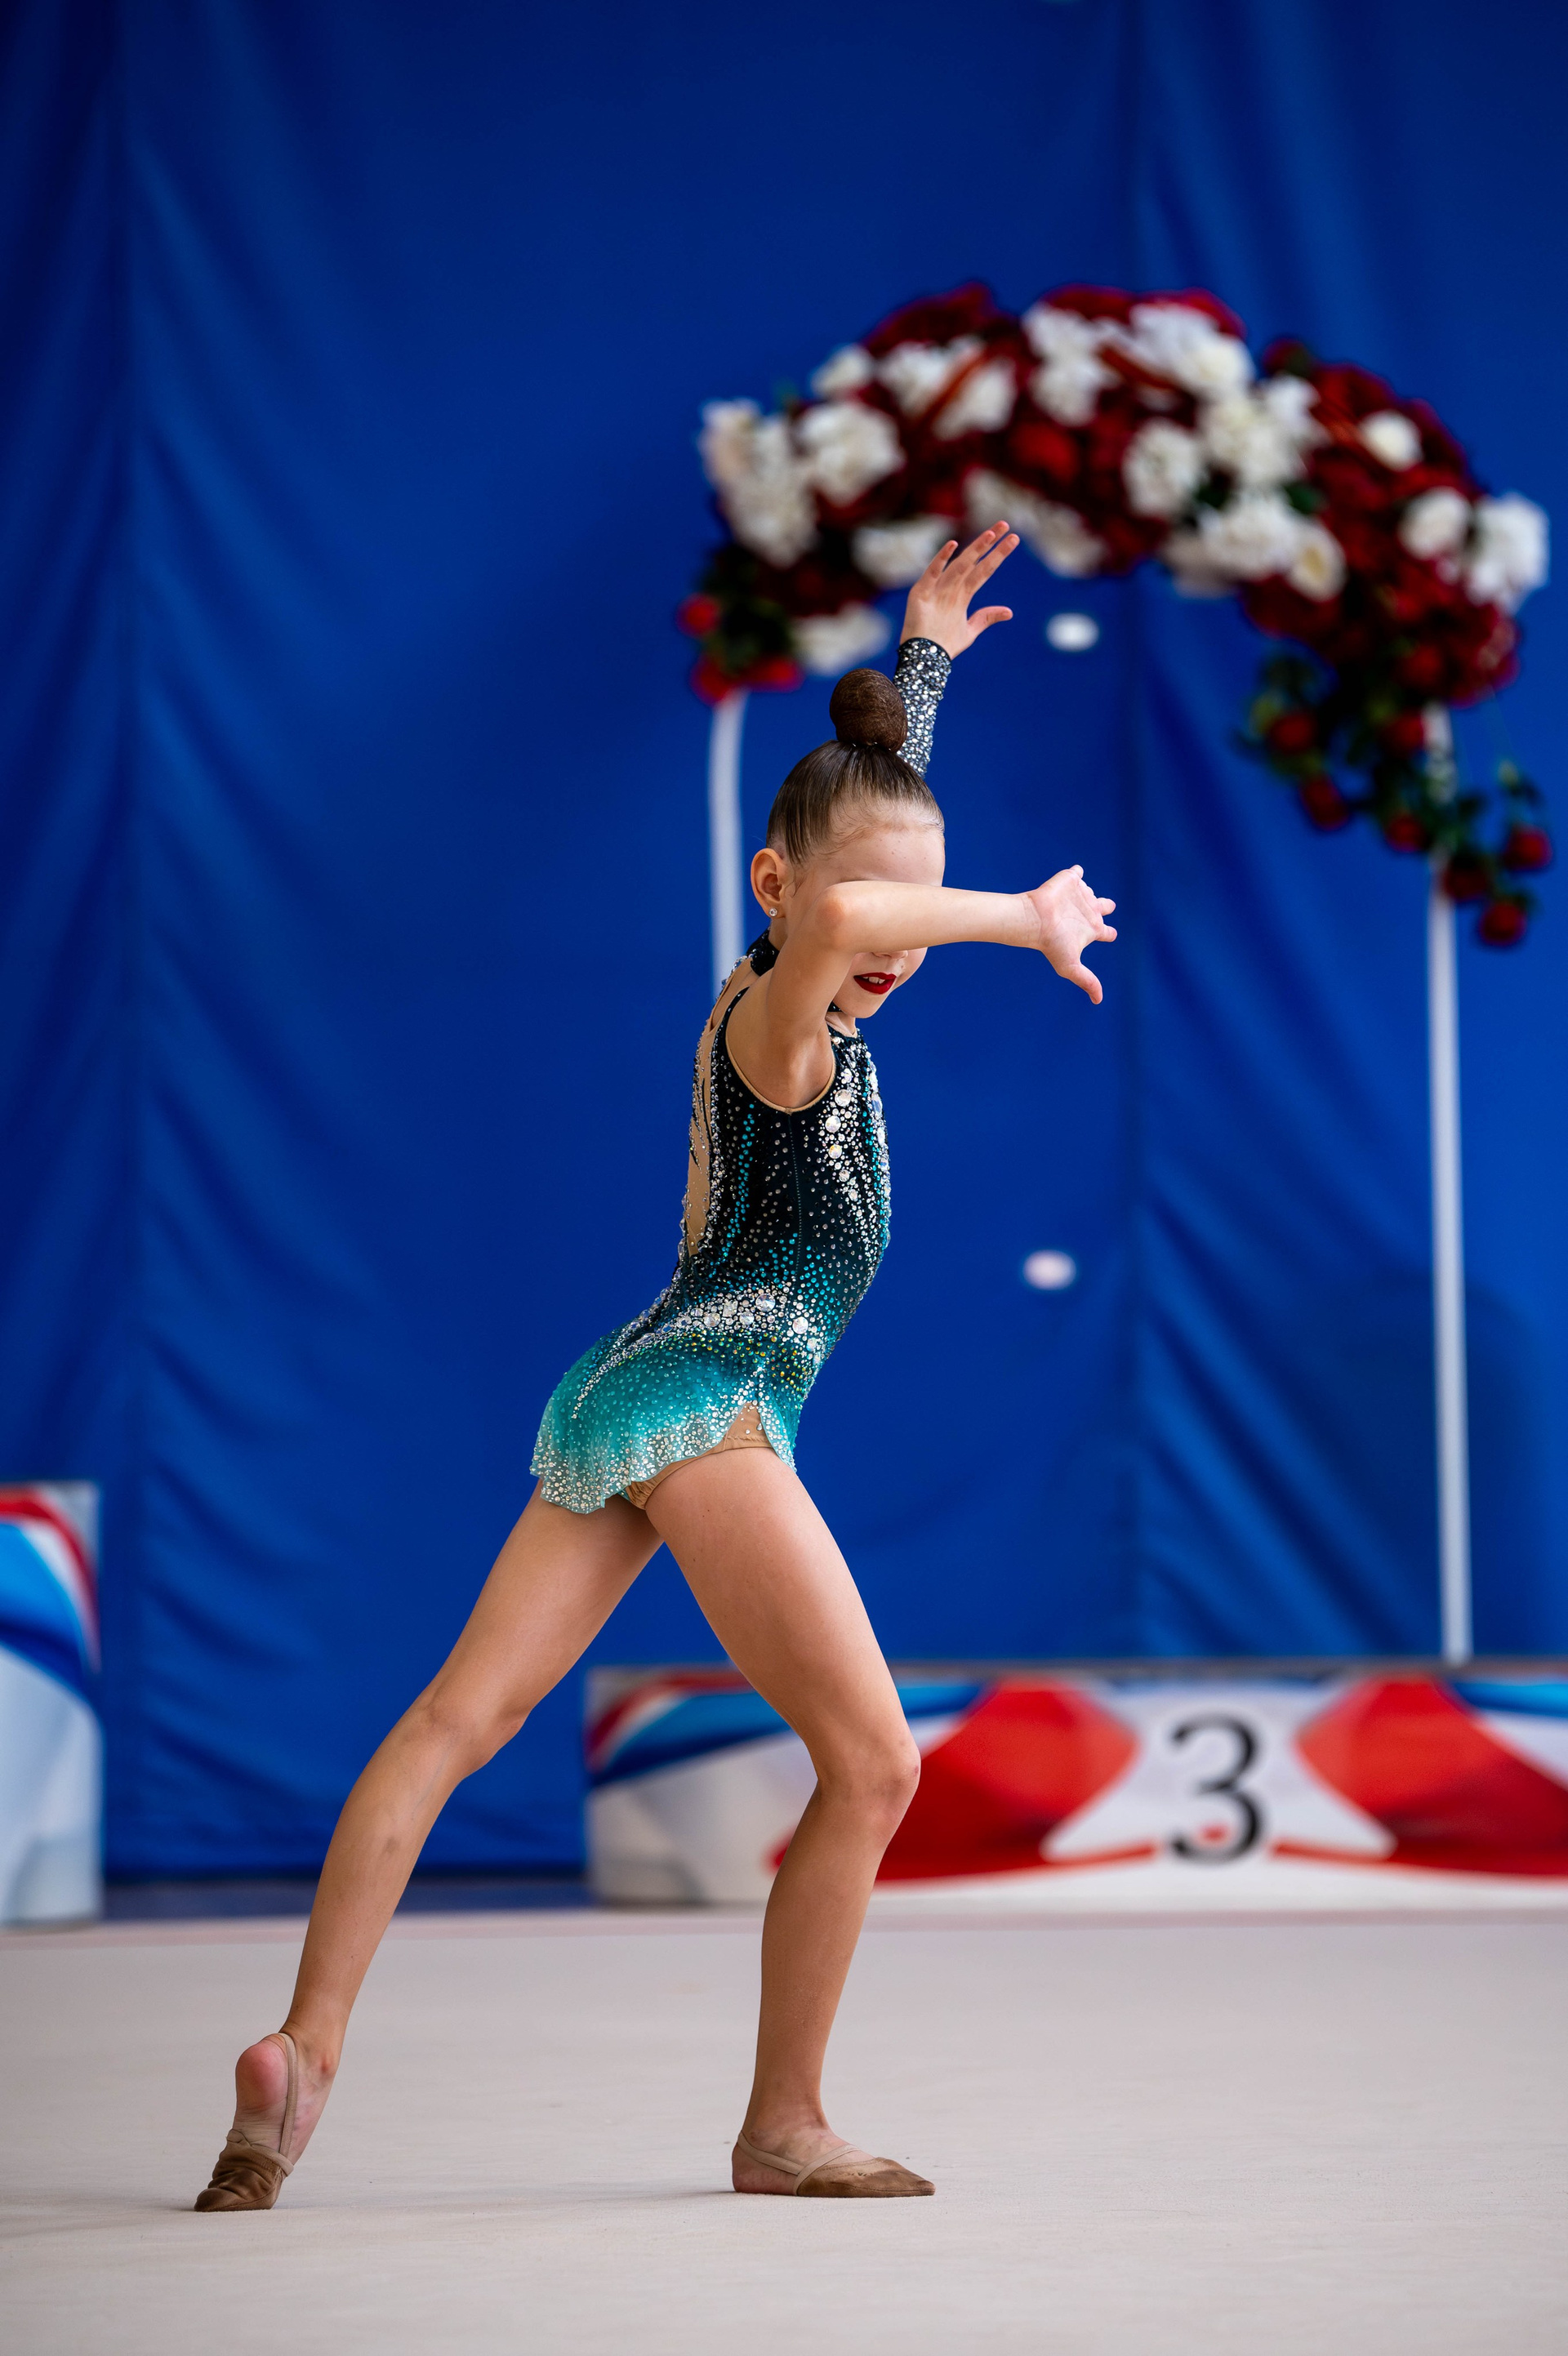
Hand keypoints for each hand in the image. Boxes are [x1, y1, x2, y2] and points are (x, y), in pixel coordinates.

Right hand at [899, 524, 1017, 658]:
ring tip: (991, 534)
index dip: (998, 554)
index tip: (1013, 539)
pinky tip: (952, 545)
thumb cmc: (944, 646)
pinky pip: (932, 573)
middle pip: (974, 561)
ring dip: (975, 549)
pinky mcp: (921, 594)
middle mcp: (952, 588)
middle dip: (989, 544)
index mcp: (963, 594)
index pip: (984, 569)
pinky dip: (941, 559)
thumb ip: (986, 618)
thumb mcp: (970, 632)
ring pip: (959, 565)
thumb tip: (1009, 612)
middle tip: (1005, 525)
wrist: (924, 661)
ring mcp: (937, 589)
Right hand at [1025, 866, 1117, 1004]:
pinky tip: (1077, 873)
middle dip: (1106, 906)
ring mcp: (1077, 896)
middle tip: (1106, 906)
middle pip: (1102, 907)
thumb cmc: (1052, 943)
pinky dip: (1077, 872)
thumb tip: (1098, 1001)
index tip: (1111, 934)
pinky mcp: (1068, 881)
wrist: (1037, 919)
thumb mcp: (1071, 966)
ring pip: (1089, 890)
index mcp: (1089, 930)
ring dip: (1088, 890)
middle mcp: (1085, 912)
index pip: (1105, 932)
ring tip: (1082, 891)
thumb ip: (1087, 981)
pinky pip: (1076, 873)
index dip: (1109, 933)